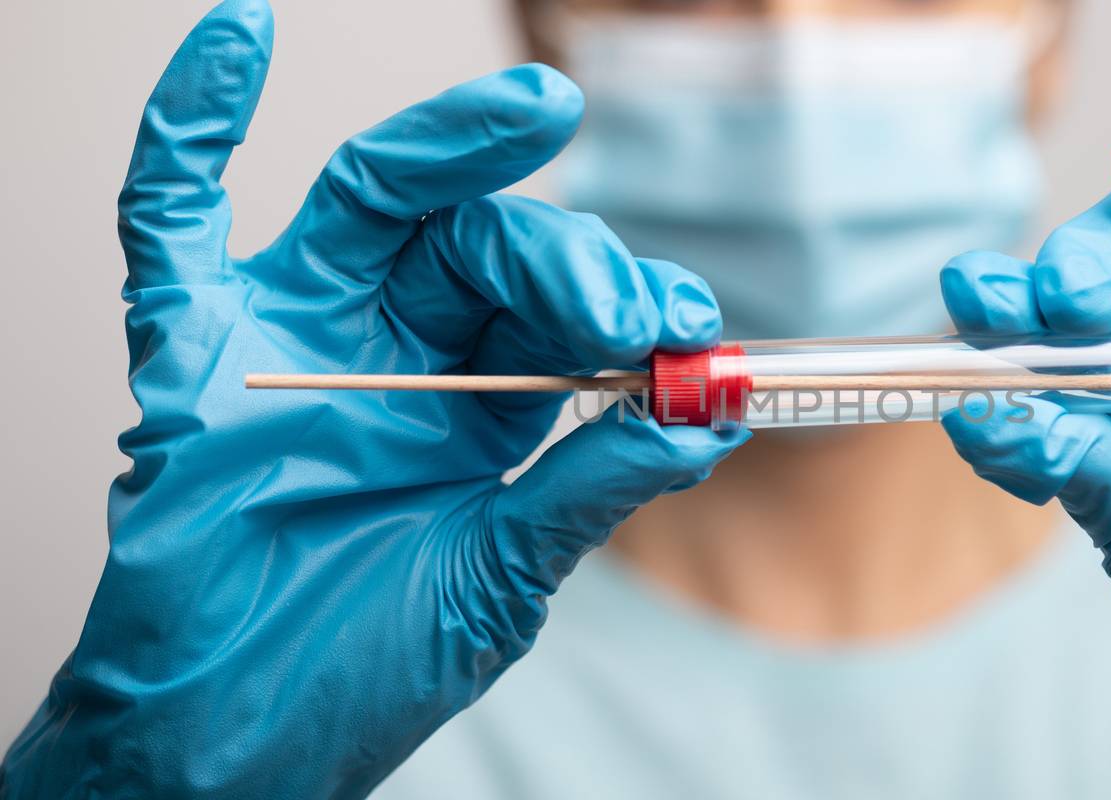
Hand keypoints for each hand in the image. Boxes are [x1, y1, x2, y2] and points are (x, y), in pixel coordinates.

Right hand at [0, 2, 743, 795]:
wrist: (234, 740)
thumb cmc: (363, 668)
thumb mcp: (501, 578)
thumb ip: (589, 490)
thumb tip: (704, 420)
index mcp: (481, 408)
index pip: (560, 313)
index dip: (622, 303)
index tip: (682, 325)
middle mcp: (397, 353)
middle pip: (483, 244)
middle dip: (563, 256)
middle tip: (619, 301)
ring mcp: (295, 338)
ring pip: (374, 201)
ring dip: (450, 146)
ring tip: (532, 114)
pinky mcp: (192, 350)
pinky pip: (172, 219)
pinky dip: (190, 125)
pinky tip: (239, 39)